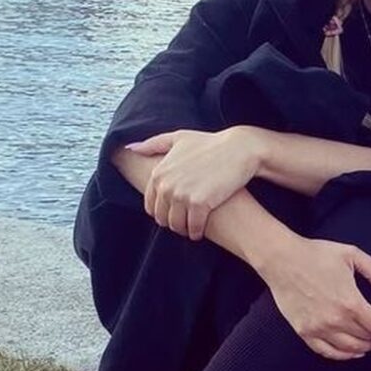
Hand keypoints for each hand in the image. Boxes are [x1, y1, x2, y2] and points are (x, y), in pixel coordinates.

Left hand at [128, 127, 263, 239]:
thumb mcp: (179, 138)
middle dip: (172, 222)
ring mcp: (182, 195)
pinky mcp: (200, 204)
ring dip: (183, 229)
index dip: (162, 211)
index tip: (174, 212)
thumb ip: (154, 144)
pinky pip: (193, 227)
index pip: (151, 204)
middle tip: (184, 222)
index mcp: (159, 172)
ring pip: (176, 224)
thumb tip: (131, 148)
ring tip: (191, 228)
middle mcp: (167, 185)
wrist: (239, 148)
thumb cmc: (211, 142)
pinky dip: (196, 232)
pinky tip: (200, 231)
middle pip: (162, 217)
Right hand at [260, 235, 370, 360]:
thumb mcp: (352, 254)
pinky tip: (350, 351)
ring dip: (363, 347)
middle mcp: (335, 320)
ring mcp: (318, 328)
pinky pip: (327, 352)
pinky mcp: (304, 332)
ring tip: (368, 339)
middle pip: (366, 340)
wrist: (282, 260)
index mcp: (350, 302)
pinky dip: (342, 355)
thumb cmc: (315, 255)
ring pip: (349, 350)